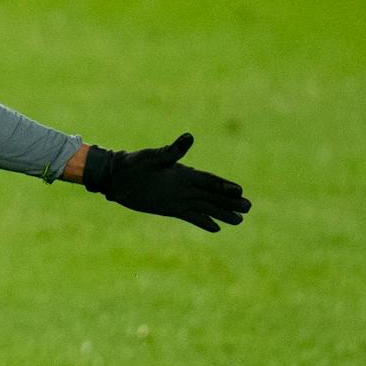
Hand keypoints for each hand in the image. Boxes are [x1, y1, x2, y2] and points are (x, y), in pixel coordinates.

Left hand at [80, 134, 250, 231]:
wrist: (117, 177)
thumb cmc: (134, 163)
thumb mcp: (154, 157)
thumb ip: (172, 151)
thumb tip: (190, 137)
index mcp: (183, 173)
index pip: (209, 181)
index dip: (224, 187)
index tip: (240, 191)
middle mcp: (185, 186)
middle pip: (213, 195)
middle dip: (230, 201)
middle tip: (249, 207)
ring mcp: (179, 198)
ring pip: (206, 207)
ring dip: (222, 213)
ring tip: (239, 220)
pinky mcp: (170, 208)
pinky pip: (191, 216)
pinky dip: (203, 222)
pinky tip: (216, 228)